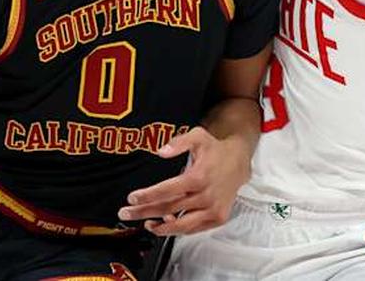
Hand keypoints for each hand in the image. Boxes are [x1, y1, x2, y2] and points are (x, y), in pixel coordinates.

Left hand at [117, 127, 250, 235]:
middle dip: (144, 212)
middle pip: (169, 209)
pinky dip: (179, 229)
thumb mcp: (197, 136)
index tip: (131, 198)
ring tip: (146, 223)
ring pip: (181, 225)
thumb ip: (178, 142)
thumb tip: (160, 152)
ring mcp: (213, 210)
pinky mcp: (218, 218)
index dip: (147, 196)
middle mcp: (206, 196)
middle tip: (126, 213)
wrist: (239, 162)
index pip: (166, 191)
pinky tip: (166, 224)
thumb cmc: (214, 149)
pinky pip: (194, 229)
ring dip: (161, 227)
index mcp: (198, 177)